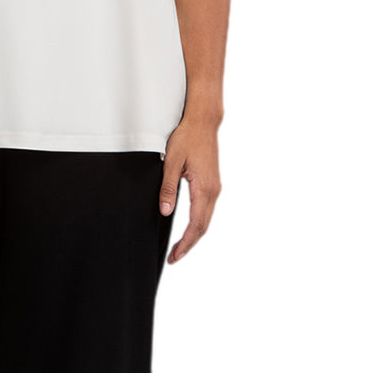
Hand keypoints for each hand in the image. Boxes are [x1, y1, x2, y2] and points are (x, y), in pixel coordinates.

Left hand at [158, 116, 223, 267]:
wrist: (204, 121)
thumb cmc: (187, 138)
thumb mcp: (172, 161)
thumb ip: (168, 188)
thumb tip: (166, 212)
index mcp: (204, 189)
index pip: (195, 226)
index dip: (185, 245)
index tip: (174, 258)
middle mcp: (214, 192)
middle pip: (204, 229)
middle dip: (190, 247)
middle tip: (175, 261)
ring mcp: (217, 188)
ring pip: (209, 222)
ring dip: (196, 238)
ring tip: (182, 250)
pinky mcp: (215, 184)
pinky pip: (210, 211)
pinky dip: (200, 225)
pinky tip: (190, 228)